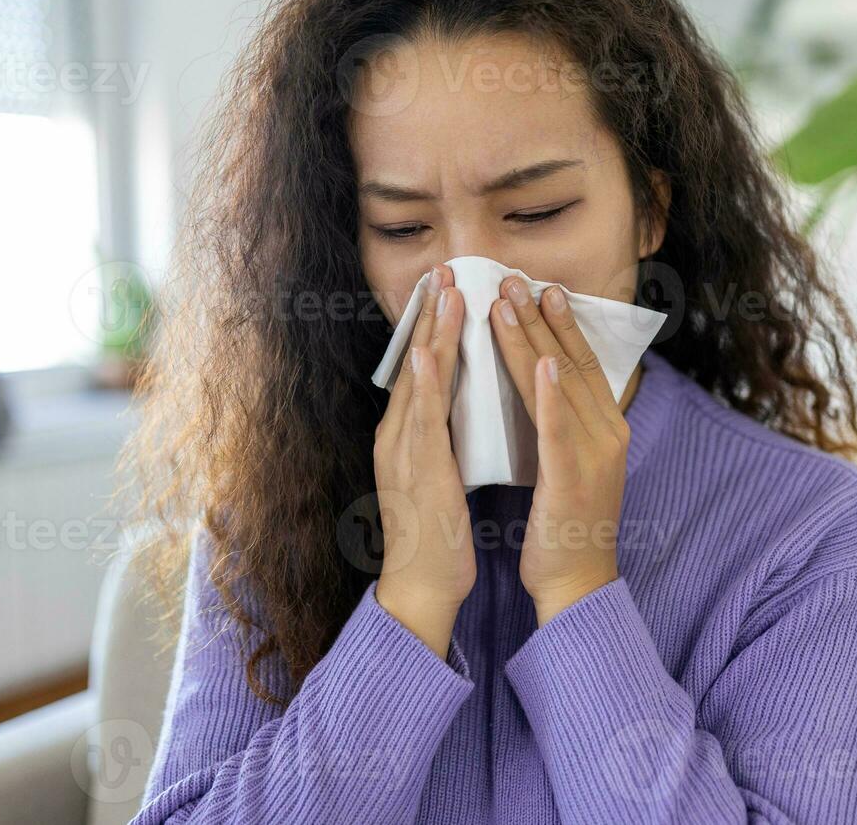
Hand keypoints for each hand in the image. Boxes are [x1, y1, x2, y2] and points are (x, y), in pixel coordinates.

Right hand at [372, 264, 474, 657]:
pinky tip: (426, 350)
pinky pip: (421, 418)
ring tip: (443, 290)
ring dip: (430, 332)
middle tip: (443, 268)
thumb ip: (442, 439)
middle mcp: (398, 435)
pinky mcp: (416, 470)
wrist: (422, 589)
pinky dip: (423, 381)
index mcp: (407, 435)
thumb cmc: (435, 537)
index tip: (447, 286)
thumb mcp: (439, 476)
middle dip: (429, 314)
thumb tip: (457, 407)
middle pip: (414, 363)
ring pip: (418, 380)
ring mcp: (403, 450)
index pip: (422, 369)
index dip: (433, 325)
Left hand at [489, 277, 626, 625]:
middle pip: (571, 363)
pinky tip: (540, 361)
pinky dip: (550, 393)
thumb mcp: (568, 465)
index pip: (581, 364)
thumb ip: (561, 425)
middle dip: (542, 317)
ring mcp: (594, 456)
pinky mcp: (573, 479)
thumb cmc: (564, 526)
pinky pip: (560, 429)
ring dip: (535, 339)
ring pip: (559, 385)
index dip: (560, 323)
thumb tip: (542, 386)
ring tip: (509, 302)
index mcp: (605, 430)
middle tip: (514, 277)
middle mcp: (607, 434)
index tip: (539, 286)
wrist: (575, 584)